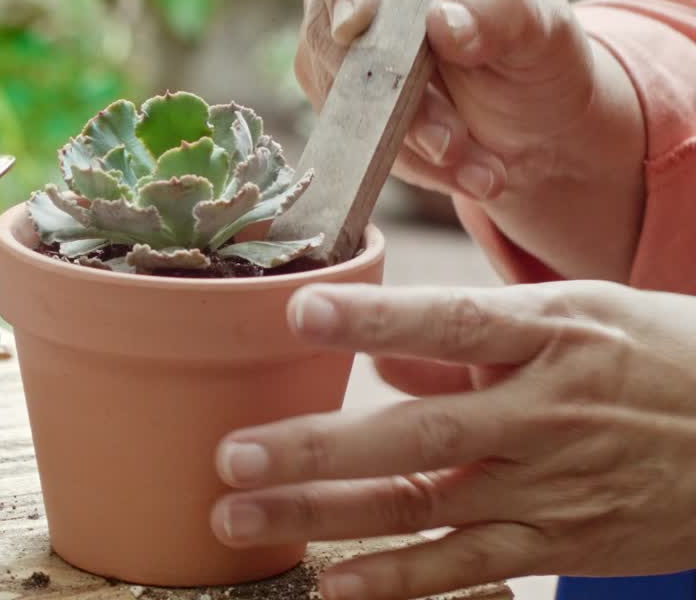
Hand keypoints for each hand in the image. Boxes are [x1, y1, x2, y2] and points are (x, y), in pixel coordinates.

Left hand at [209, 281, 695, 599]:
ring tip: (239, 517)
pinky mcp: (559, 543)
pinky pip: (465, 568)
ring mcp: (549, 486)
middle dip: (315, 448)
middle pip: (414, 433)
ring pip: (419, 506)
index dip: (373, 320)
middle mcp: (544, 413)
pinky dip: (397, 580)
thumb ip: (475, 341)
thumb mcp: (582, 318)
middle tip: (231, 453)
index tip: (299, 312)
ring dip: (322, 516)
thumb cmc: (660, 359)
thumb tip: (383, 361)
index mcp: (551, 335)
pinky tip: (331, 585)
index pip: (449, 323)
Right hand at [283, 0, 644, 280]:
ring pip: (333, 86)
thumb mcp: (546, 29)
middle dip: (388, 89)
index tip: (363, 22)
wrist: (534, 124)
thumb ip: (504, 13)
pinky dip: (404, 159)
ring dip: (403, 137)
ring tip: (476, 165)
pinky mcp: (335, 92)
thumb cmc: (539, 54)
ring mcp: (337, 36)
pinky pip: (347, 129)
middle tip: (453, 138)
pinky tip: (457, 169)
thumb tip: (442, 22)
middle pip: (325, 19)